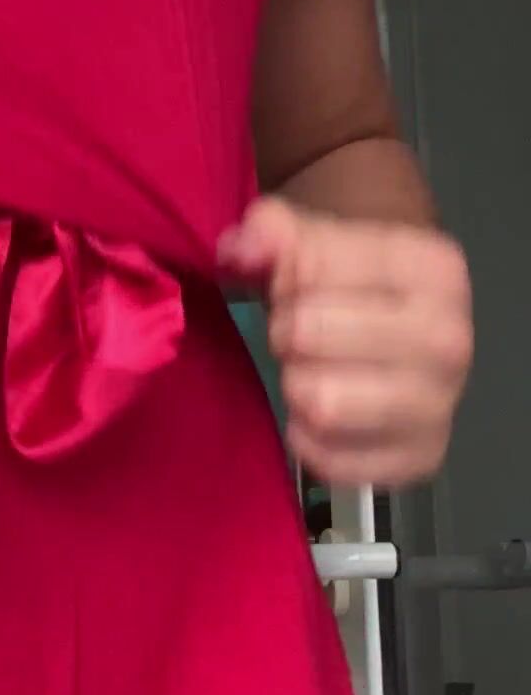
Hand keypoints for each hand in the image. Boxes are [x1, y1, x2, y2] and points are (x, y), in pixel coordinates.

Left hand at [219, 196, 472, 486]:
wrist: (402, 327)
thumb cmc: (351, 283)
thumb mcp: (313, 240)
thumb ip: (270, 233)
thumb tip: (244, 249)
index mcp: (434, 270)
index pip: (311, 270)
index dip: (283, 277)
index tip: (295, 286)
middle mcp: (450, 339)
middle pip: (309, 335)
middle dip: (286, 333)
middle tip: (298, 335)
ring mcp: (440, 405)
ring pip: (321, 403)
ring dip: (297, 387)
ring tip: (310, 372)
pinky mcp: (419, 460)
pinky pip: (329, 460)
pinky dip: (308, 440)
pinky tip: (319, 417)